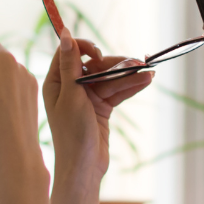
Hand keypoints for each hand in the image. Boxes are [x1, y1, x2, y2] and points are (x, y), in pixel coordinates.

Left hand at [42, 33, 154, 180]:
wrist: (84, 168)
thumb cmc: (72, 134)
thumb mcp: (71, 97)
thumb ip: (70, 66)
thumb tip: (65, 34)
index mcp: (55, 82)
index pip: (69, 53)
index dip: (85, 48)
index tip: (99, 55)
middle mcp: (69, 87)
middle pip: (95, 66)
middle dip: (116, 65)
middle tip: (138, 63)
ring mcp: (86, 98)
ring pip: (109, 79)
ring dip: (128, 76)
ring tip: (149, 72)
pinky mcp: (101, 108)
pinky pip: (116, 92)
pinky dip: (130, 87)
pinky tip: (146, 80)